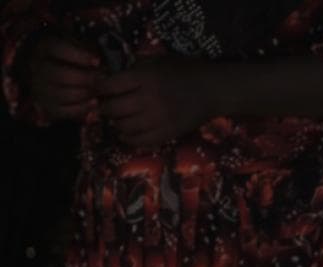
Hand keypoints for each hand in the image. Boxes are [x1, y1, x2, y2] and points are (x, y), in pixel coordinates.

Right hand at [28, 34, 102, 121]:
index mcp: (44, 48)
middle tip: (102, 80)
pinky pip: (63, 111)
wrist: (65, 78)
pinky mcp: (47, 106)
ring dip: (84, 94)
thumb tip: (99, 65)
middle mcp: (37, 67)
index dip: (78, 55)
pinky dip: (81, 108)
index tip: (97, 61)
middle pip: (58, 74)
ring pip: (60, 94)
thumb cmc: (77, 60)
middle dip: (84, 79)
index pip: (56, 48)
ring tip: (99, 92)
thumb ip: (87, 55)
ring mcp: (40, 88)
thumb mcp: (80, 50)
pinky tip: (95, 103)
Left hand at [97, 60, 216, 149]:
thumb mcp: (158, 61)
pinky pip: (141, 141)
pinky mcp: (168, 133)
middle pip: (113, 108)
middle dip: (105, 107)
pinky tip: (126, 134)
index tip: (99, 88)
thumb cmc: (186, 71)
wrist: (213, 91)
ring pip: (124, 127)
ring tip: (118, 118)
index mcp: (146, 78)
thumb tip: (111, 78)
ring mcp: (159, 119)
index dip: (99, 87)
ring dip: (117, 123)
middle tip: (106, 105)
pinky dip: (129, 139)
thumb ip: (136, 68)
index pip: (110, 85)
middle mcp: (150, 100)